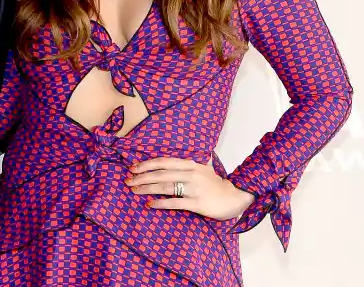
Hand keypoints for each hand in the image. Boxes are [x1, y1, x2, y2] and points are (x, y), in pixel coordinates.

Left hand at [125, 157, 254, 220]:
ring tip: (134, 190)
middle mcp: (190, 173)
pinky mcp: (196, 202)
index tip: (133, 167)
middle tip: (128, 180)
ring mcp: (193, 188)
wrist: (235, 196)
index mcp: (190, 164)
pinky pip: (174, 202)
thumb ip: (187, 164)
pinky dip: (160, 203)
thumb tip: (171, 160)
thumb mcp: (202, 168)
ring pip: (165, 186)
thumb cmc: (216, 184)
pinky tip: (150, 204)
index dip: (147, 164)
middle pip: (161, 173)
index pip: (163, 162)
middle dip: (142, 177)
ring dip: (147, 188)